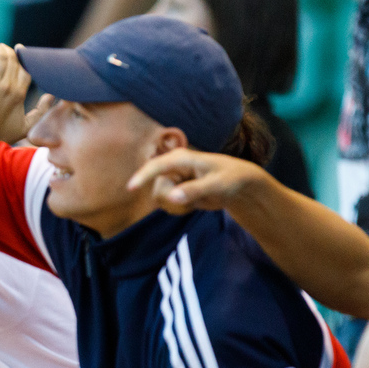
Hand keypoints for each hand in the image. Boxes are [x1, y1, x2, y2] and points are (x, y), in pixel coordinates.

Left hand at [0, 37, 32, 143]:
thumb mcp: (24, 128)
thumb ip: (40, 112)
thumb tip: (51, 96)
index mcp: (20, 95)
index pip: (25, 69)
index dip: (23, 58)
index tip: (19, 50)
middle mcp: (9, 88)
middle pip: (13, 60)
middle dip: (8, 51)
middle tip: (2, 47)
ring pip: (1, 56)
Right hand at [126, 148, 268, 212]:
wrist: (238, 186)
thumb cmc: (230, 178)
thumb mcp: (216, 185)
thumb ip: (194, 190)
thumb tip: (172, 197)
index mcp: (180, 158)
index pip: (155, 166)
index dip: (142, 177)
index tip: (130, 188)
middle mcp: (171, 167)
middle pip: (158, 190)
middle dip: (173, 201)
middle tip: (194, 203)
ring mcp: (171, 179)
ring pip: (161, 200)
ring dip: (178, 207)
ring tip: (197, 201)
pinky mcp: (173, 190)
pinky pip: (167, 205)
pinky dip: (180, 209)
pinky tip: (194, 202)